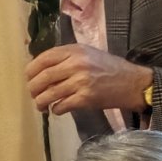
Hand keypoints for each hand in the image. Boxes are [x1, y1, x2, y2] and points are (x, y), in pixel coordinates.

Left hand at [25, 46, 152, 115]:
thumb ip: (66, 57)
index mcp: (74, 50)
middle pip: (42, 77)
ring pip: (49, 94)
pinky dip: (56, 109)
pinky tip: (58, 109)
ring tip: (41, 105)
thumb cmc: (109, 68)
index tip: (29, 78)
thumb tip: (41, 68)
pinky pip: (61, 106)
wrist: (132, 83)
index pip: (43, 58)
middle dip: (33, 89)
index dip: (31, 70)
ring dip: (41, 102)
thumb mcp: (88, 53)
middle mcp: (76, 64)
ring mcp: (80, 81)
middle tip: (33, 94)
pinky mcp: (86, 98)